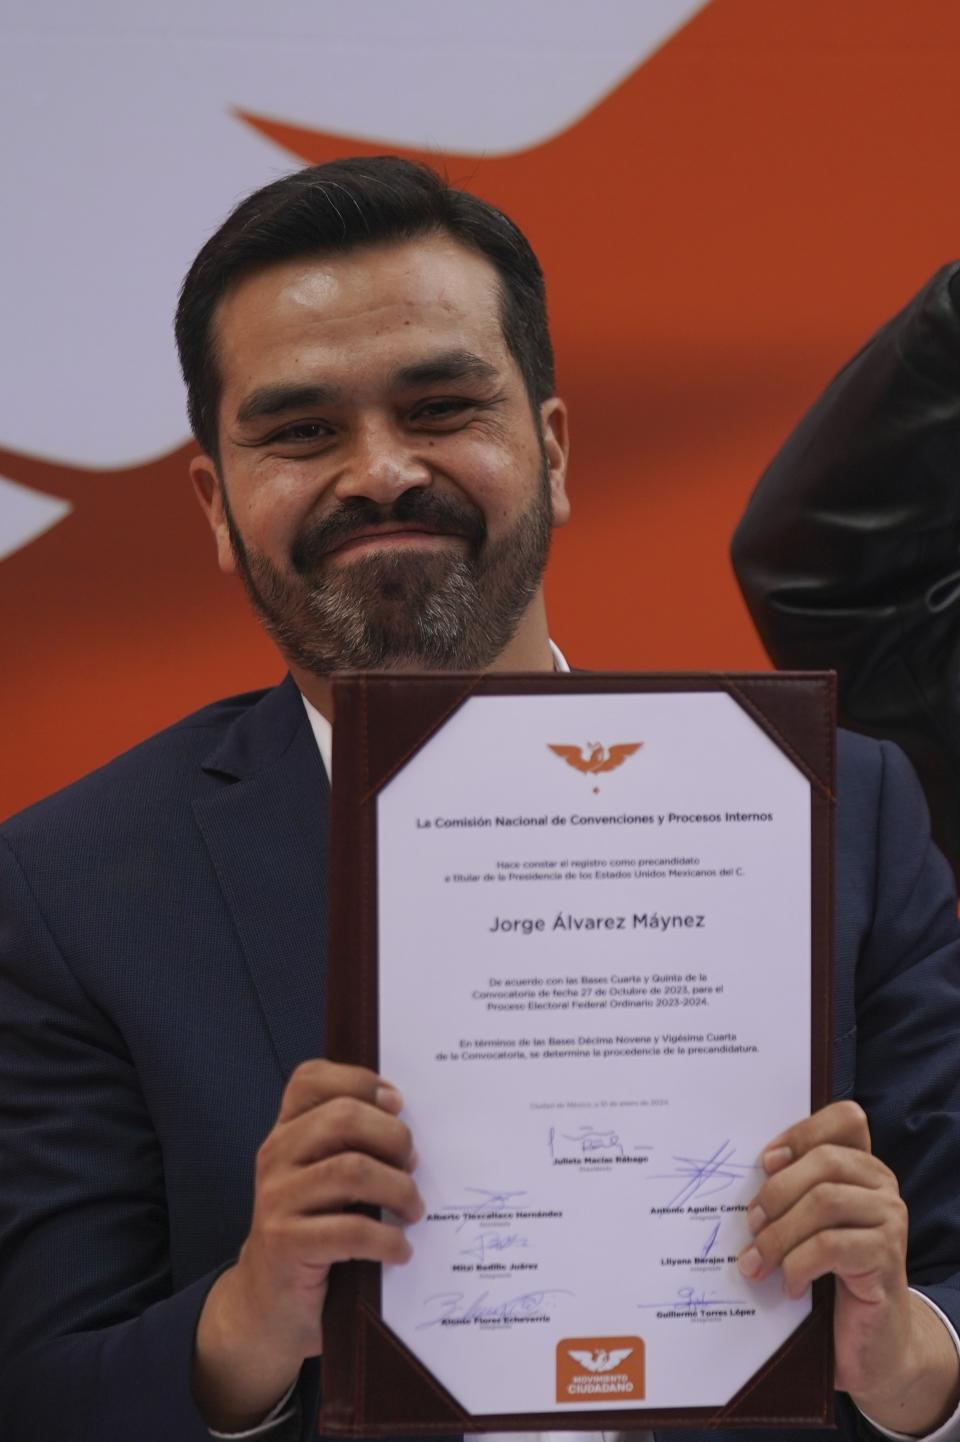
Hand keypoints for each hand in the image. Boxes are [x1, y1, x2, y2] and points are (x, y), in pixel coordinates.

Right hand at [193, 1060, 421, 1429]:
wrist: (268, 1304)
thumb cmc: (315, 1232)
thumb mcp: (325, 1180)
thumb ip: (353, 1146)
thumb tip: (410, 1127)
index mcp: (286, 1131)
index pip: (310, 1079)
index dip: (358, 1081)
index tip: (397, 1103)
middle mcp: (274, 1155)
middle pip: (343, 1118)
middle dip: (393, 1137)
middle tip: (414, 1165)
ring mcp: (275, 1199)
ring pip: (352, 1170)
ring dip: (399, 1189)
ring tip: (414, 1210)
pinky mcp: (284, 1244)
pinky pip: (350, 1231)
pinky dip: (387, 1240)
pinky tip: (400, 1251)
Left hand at [738, 1100, 958, 1434]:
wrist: (869, 1341)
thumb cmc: (827, 1274)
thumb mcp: (805, 1225)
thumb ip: (790, 1191)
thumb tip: (740, 1170)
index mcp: (862, 1165)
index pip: (845, 1119)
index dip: (802, 1132)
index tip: (765, 1162)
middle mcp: (882, 1185)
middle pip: (824, 1161)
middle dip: (776, 1192)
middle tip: (750, 1224)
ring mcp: (889, 1220)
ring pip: (824, 1202)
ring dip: (779, 1234)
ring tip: (757, 1262)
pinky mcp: (887, 1259)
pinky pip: (831, 1246)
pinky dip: (798, 1265)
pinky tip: (789, 1286)